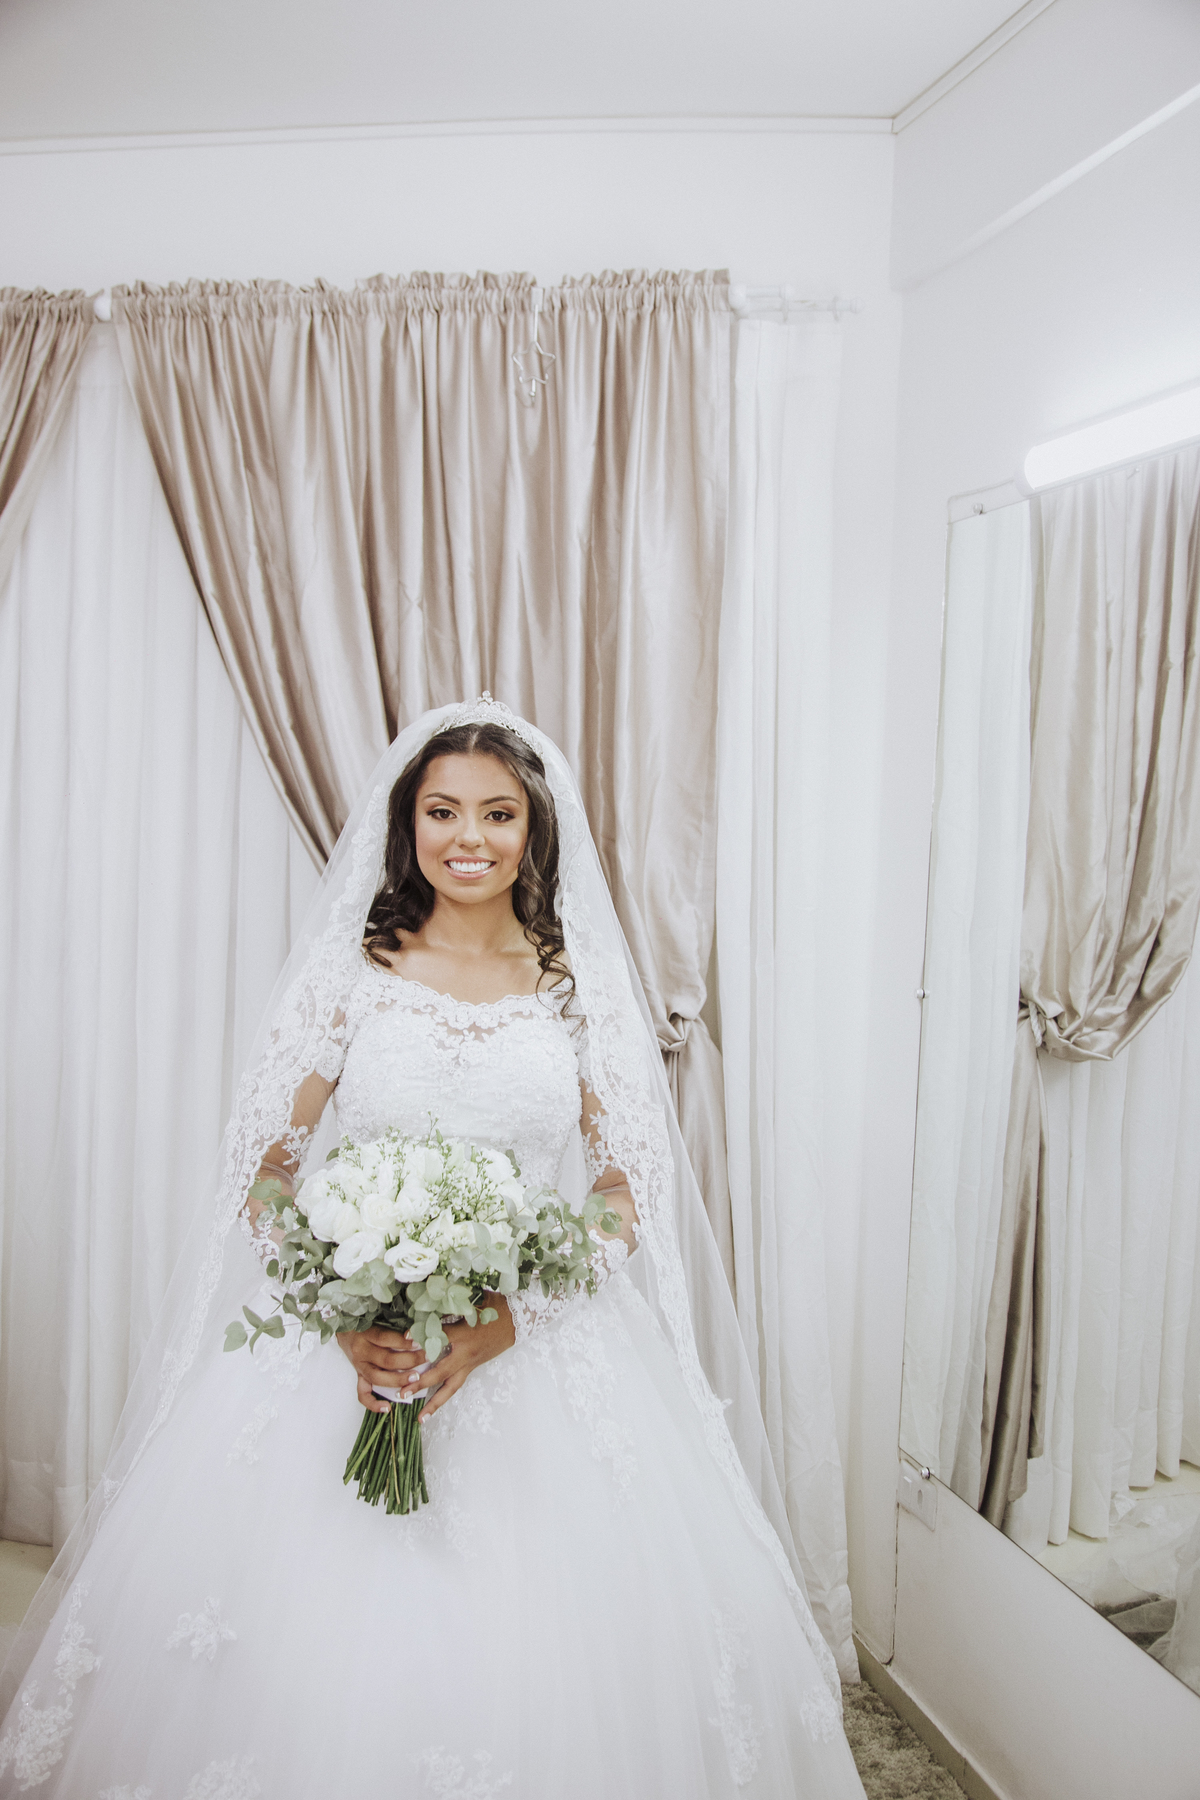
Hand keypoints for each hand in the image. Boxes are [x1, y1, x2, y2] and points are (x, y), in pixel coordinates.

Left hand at [337, 1301, 515, 1419]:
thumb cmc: (495, 1306)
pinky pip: (455, 1387)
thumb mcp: (474, 1298)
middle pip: (440, 1371)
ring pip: (449, 1388)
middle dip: (421, 1381)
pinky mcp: (471, 1369)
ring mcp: (468, 1364)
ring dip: (432, 1402)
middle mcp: (465, 1353)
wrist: (517, 1321)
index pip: (439, 1336)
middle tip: (403, 1390)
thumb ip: (452, 1298)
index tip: (402, 1338)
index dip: (421, 1337)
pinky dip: (442, 1399)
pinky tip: (430, 1410)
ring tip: (418, 1418)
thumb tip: (429, 1287)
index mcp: (464, 1333)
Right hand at [338, 1325, 428, 1415]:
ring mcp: (359, 1367)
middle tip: (426, 1358)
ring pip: (378, 1378)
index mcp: (366, 1334)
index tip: (420, 1342)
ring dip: (398, 1380)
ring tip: (415, 1379)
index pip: (385, 1339)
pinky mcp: (359, 1377)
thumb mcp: (377, 1319)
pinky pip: (363, 1395)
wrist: (344, 1330)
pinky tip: (387, 1407)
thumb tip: (417, 1331)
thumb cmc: (365, 1323)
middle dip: (409, 1361)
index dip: (403, 1342)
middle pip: (386, 1360)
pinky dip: (374, 1404)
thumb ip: (394, 1326)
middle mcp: (361, 1352)